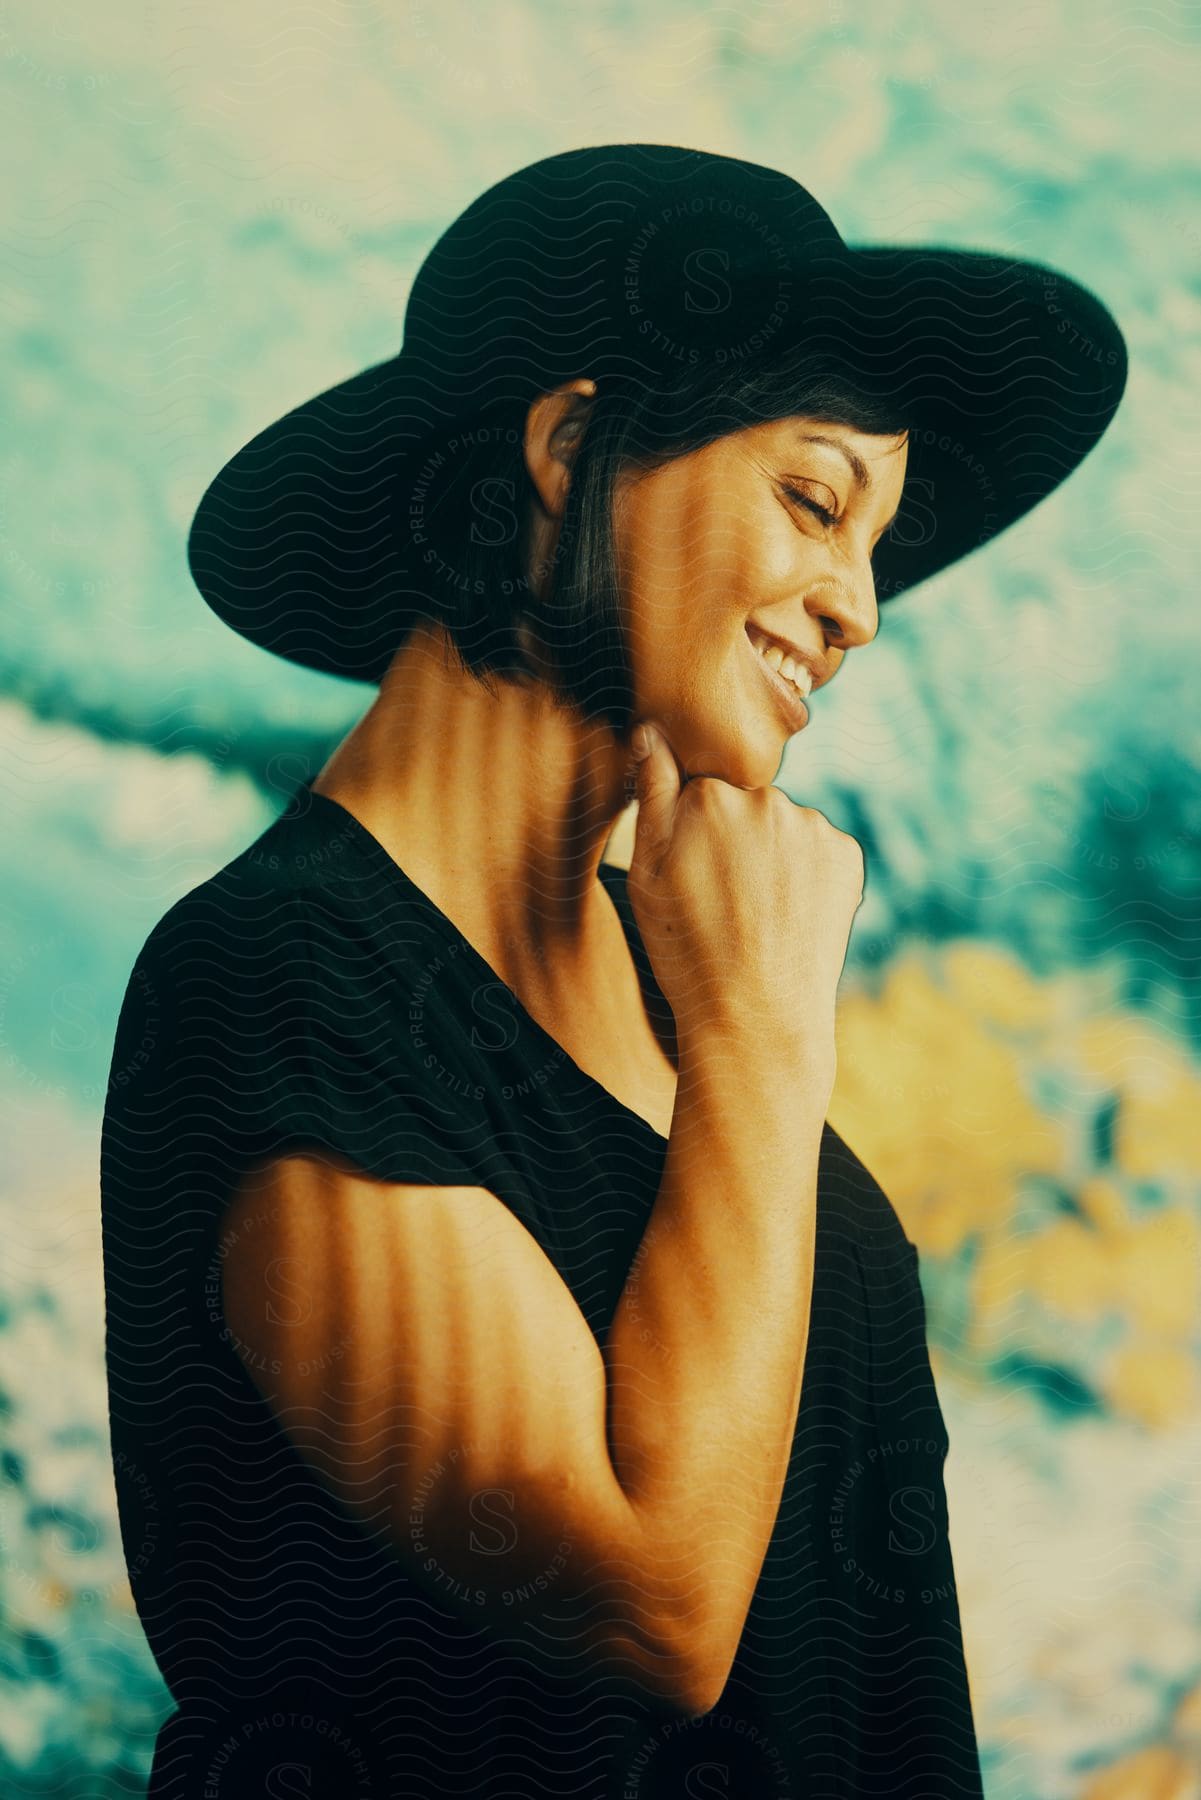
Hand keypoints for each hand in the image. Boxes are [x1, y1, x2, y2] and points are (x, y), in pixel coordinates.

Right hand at [624, 721, 864, 1052]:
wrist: (755, 1017)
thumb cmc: (687, 949)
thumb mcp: (647, 873)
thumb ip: (652, 793)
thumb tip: (652, 730)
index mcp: (711, 797)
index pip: (699, 792)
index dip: (692, 833)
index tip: (693, 876)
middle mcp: (767, 799)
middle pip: (745, 803)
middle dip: (735, 838)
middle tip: (724, 901)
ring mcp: (814, 827)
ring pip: (784, 827)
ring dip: (773, 855)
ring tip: (758, 914)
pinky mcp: (847, 856)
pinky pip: (820, 850)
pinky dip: (808, 875)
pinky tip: (790, 916)